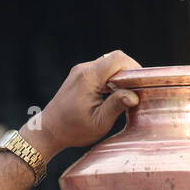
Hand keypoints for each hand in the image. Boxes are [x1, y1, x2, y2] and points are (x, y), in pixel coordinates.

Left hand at [21, 50, 142, 158]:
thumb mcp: (98, 122)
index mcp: (89, 77)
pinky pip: (101, 70)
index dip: (134, 67)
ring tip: (127, 94)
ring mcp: (80, 71)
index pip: (118, 59)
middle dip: (130, 72)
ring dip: (121, 76)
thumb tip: (134, 96)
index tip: (142, 84)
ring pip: (108, 64)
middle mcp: (84, 69)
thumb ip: (116, 106)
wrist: (47, 131)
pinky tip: (114, 94)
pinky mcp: (80, 76)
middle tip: (137, 90)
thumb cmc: (72, 130)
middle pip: (115, 59)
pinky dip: (111, 78)